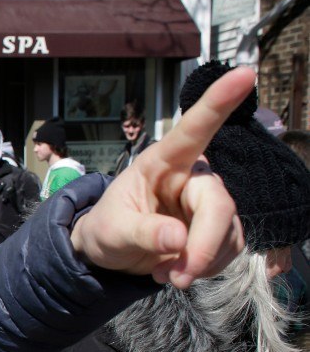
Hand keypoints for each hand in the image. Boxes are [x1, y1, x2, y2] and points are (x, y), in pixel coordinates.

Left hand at [70, 67, 254, 288]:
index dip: (219, 102)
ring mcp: (207, 203)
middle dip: (204, 246)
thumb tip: (177, 240)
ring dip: (202, 263)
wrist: (109, 253)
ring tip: (166, 275)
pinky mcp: (217, 229)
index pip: (193, 129)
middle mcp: (191, 177)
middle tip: (178, 278)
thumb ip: (142, 233)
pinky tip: (177, 272)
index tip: (245, 73)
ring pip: (229, 232)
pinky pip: (229, 250)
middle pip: (218, 204)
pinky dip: (206, 268)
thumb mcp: (111, 232)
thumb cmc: (106, 229)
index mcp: (161, 163)